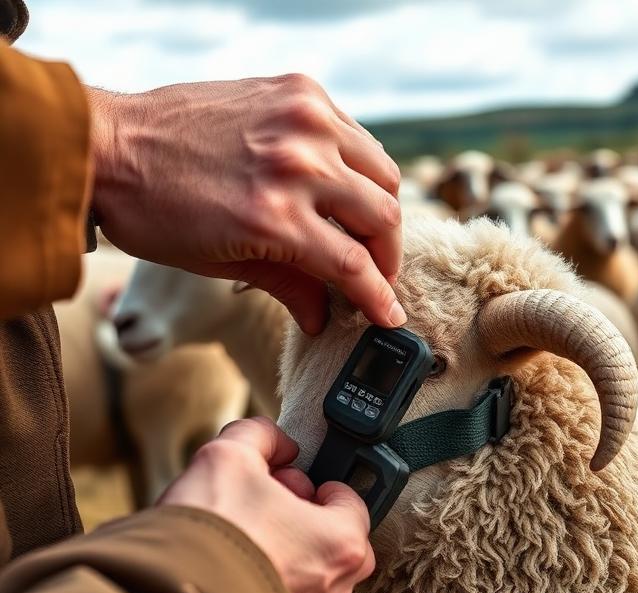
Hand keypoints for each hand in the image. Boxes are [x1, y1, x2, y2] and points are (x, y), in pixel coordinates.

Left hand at [87, 75, 405, 334]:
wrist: (109, 146)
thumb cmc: (156, 213)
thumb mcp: (222, 264)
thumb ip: (287, 286)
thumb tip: (324, 318)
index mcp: (273, 215)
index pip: (352, 265)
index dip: (378, 297)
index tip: (390, 314)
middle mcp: (296, 162)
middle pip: (382, 215)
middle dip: (387, 256)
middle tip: (376, 274)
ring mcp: (300, 118)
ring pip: (381, 171)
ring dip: (380, 209)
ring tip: (362, 232)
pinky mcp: (298, 90)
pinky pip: (355, 135)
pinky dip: (356, 166)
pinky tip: (338, 186)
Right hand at [158, 417, 374, 592]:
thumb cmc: (208, 537)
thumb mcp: (229, 456)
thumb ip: (259, 436)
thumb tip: (275, 442)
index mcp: (339, 543)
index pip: (351, 502)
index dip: (318, 484)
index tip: (293, 481)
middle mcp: (334, 591)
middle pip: (336, 543)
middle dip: (306, 521)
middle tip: (267, 507)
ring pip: (312, 579)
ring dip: (287, 555)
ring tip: (245, 539)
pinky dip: (268, 589)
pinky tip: (233, 574)